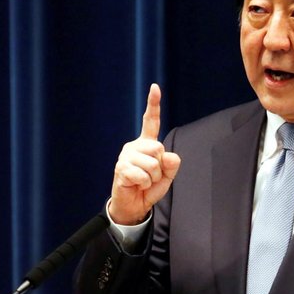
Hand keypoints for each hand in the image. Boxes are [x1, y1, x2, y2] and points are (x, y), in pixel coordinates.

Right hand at [108, 83, 181, 224]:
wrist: (133, 206)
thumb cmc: (148, 188)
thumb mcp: (166, 176)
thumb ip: (172, 165)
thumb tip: (170, 156)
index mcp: (146, 144)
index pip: (150, 121)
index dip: (153, 104)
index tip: (155, 87)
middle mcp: (134, 146)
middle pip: (158, 148)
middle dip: (161, 167)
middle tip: (151, 176)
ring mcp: (126, 157)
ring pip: (152, 164)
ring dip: (153, 178)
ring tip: (144, 182)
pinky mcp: (121, 169)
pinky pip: (143, 176)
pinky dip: (144, 184)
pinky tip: (136, 185)